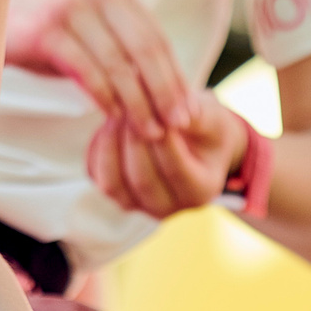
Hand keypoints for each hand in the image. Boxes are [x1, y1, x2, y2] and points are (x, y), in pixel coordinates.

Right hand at [6, 0, 188, 138]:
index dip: (175, 78)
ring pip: (118, 63)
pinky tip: (113, 117)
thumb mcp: (91, 34)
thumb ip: (124, 51)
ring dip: (137, 102)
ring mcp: (71, 8)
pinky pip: (86, 69)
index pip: (156, 39)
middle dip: (164, 92)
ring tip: (149, 131)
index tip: (188, 112)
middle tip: (176, 125)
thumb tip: (169, 92)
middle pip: (144, 49)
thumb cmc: (46, 34)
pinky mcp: (47, 29)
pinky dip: (104, 96)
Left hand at [87, 88, 244, 218]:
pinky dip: (98, 150)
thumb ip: (196, 116)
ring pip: (114, 184)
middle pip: (142, 180)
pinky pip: (98, 176)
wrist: (192, 139)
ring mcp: (139, 204)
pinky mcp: (116, 193)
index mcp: (199, 192)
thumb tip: (172, 113)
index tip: (154, 107)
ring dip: (111, 145)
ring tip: (116, 112)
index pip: (176, 169)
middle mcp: (169, 207)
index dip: (162, 138)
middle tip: (129, 104)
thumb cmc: (205, 126)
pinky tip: (108, 123)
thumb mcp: (212, 117)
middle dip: (133, 139)